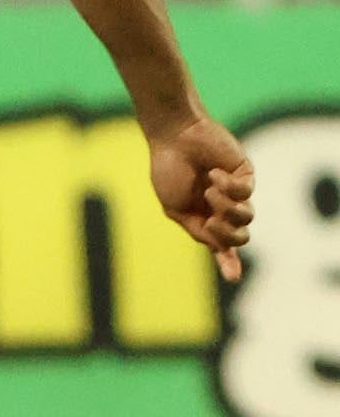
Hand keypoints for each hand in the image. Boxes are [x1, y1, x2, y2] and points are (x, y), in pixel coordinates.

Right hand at [148, 113, 254, 282]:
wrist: (174, 138)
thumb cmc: (168, 171)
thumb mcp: (175, 208)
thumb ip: (198, 229)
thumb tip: (220, 246)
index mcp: (203, 217)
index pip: (221, 245)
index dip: (227, 262)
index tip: (233, 278)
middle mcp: (222, 207)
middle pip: (239, 236)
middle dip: (228, 234)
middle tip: (213, 221)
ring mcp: (235, 191)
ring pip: (247, 217)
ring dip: (227, 208)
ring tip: (210, 191)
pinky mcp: (245, 174)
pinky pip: (246, 192)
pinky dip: (229, 186)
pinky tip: (214, 173)